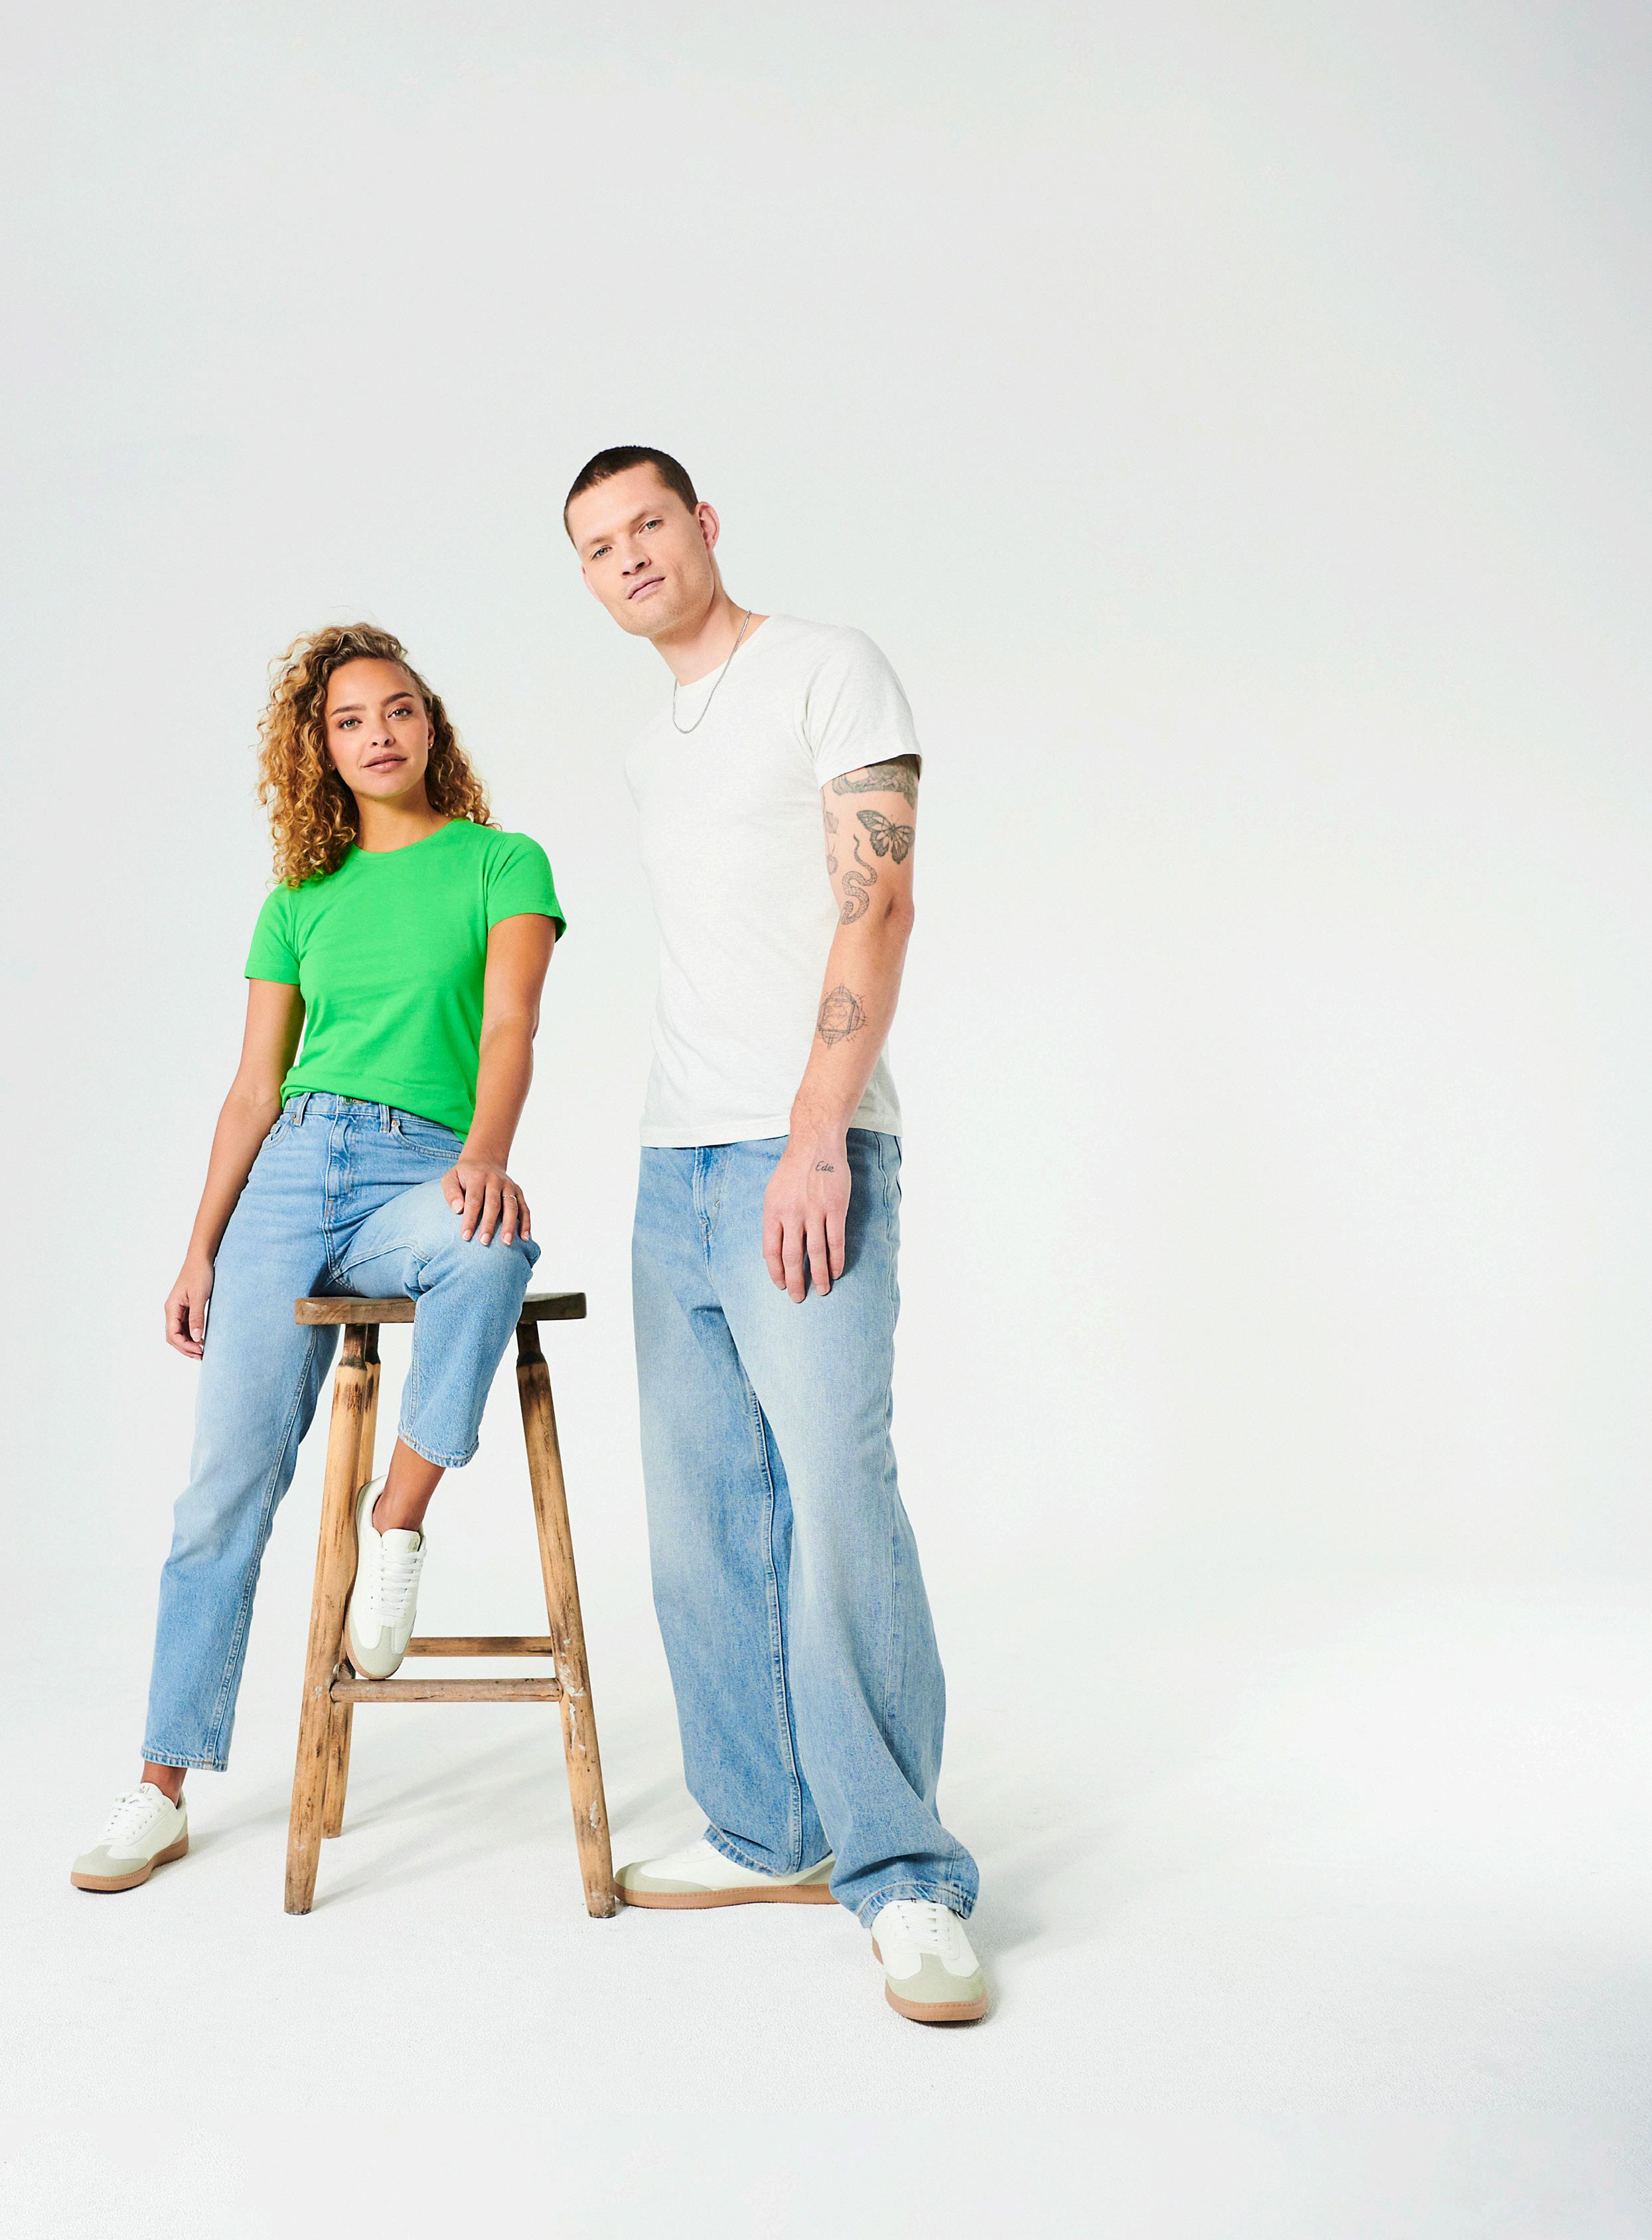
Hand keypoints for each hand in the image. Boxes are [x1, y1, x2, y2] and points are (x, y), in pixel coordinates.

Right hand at [165, 1252, 214, 1358]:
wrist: (201, 1258)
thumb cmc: (200, 1274)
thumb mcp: (200, 1297)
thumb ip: (197, 1318)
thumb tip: (195, 1338)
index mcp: (171, 1308)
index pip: (172, 1335)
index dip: (185, 1346)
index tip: (200, 1350)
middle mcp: (172, 1310)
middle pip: (173, 1337)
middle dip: (186, 1348)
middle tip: (202, 1356)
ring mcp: (178, 1309)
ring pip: (179, 1333)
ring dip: (189, 1343)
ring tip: (203, 1351)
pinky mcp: (185, 1307)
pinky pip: (185, 1326)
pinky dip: (191, 1335)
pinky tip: (202, 1339)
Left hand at [442, 1157, 530, 1245]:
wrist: (484, 1160)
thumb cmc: (464, 1175)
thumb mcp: (451, 1178)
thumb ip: (451, 1193)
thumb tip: (459, 1209)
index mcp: (478, 1177)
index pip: (474, 1200)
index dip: (470, 1219)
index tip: (465, 1236)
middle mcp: (495, 1180)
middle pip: (494, 1204)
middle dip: (489, 1224)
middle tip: (484, 1242)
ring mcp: (509, 1186)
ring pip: (511, 1206)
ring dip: (510, 1225)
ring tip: (506, 1242)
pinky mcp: (518, 1192)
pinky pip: (524, 1208)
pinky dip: (526, 1223)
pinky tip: (524, 1238)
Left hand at [763, 1138, 849, 1301]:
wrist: (814, 1144)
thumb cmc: (793, 1170)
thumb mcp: (773, 1193)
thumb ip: (774, 1220)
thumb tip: (774, 1249)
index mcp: (773, 1212)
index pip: (771, 1251)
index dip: (775, 1272)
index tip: (780, 1285)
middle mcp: (792, 1214)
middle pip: (792, 1257)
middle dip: (795, 1281)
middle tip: (798, 1298)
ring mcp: (814, 1212)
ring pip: (816, 1253)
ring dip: (819, 1275)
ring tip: (823, 1290)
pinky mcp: (835, 1208)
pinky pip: (836, 1241)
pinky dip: (837, 1259)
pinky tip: (838, 1271)